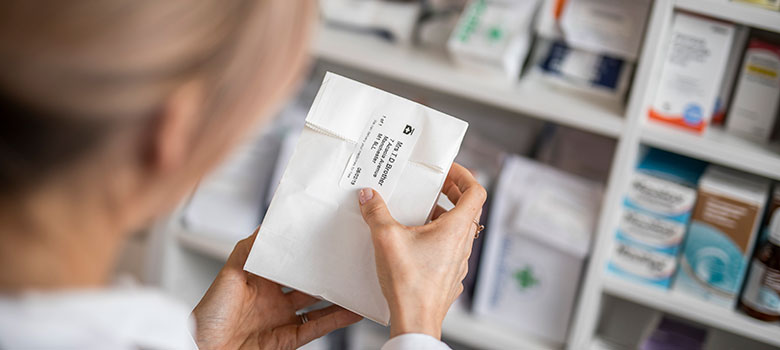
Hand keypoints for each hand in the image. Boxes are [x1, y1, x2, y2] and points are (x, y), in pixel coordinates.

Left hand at [192, 231, 361, 349]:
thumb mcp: (229, 272)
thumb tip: (269, 225)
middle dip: (325, 272)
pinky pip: (318, 328)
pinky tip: (352, 311)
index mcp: (259, 280)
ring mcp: (281, 319)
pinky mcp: (289, 339)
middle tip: (344, 258)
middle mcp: (272, 299)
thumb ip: (250, 249)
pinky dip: (337, 320)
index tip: (321, 238)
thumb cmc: (209, 316)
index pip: (287, 262)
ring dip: (337, 297)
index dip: (303, 251)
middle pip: (306, 283)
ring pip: (318, 305)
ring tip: (356, 284)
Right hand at [357, 162, 486, 338]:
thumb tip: (369, 196)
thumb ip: (376, 212)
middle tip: (432, 185)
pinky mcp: (449, 276)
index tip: (447, 170)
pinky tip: (412, 241)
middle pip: (468, 208)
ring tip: (417, 211)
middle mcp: (463, 244)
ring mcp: (458, 262)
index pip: (476, 191)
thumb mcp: (387, 238)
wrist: (415, 321)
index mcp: (457, 228)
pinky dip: (435, 237)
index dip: (464, 175)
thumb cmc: (410, 284)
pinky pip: (448, 249)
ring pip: (457, 230)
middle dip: (450, 192)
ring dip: (441, 216)